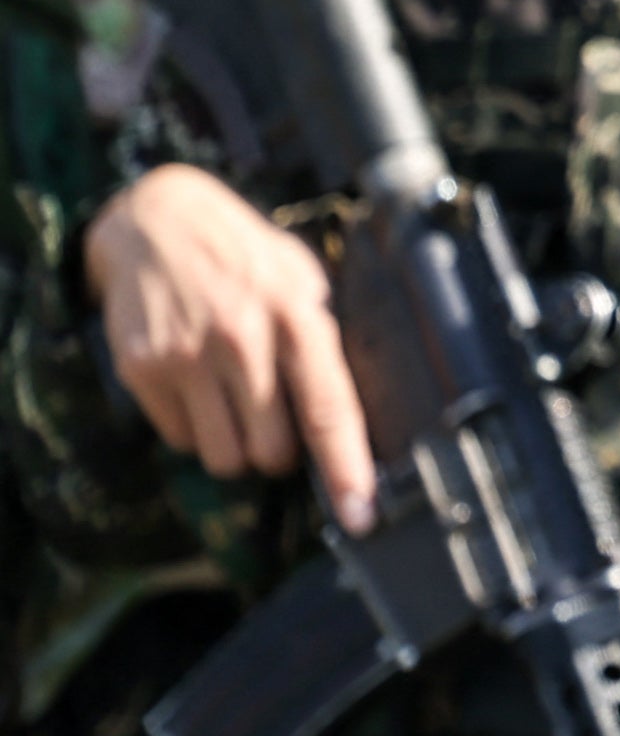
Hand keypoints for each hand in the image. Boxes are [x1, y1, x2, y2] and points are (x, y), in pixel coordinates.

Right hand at [82, 165, 375, 530]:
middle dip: (281, 454)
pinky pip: (180, 439)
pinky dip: (196, 429)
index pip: (329, 408)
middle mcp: (243, 339)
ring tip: (238, 406)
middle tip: (277, 422)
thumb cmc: (246, 257)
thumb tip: (356, 410)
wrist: (158, 220)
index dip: (347, 468)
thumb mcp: (302, 278)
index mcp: (299, 316)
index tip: (359, 515)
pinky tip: (198, 387)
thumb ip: (325, 338)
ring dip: (237, 449)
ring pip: (224, 456)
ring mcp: (188, 356)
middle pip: (272, 450)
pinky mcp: (143, 368)